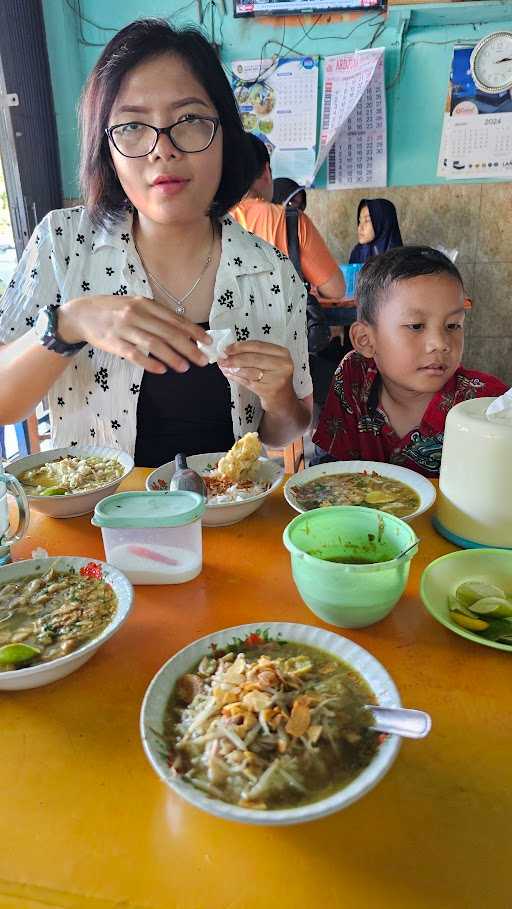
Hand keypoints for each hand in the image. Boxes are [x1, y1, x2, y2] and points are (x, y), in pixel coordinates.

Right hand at [58, 295, 210, 373]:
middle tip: (202, 360)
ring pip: (154, 344)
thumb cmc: (113, 310)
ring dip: (172, 356)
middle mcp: (137, 314)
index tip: (207, 342)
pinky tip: (161, 370)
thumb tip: (182, 330)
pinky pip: (134, 354)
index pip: (175, 319)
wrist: (81, 314)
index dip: (193, 331)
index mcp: (145, 304)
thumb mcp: (135, 305)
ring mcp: (124, 328)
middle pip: (168, 332)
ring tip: (185, 367)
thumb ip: (155, 315)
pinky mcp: (113, 342)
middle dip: (189, 347)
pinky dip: (149, 363)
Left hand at [218, 340, 294, 409]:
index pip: (258, 345)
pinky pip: (248, 382)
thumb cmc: (272, 377)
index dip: (240, 346)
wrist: (282, 399)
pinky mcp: (269, 390)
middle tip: (221, 359)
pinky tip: (228, 374)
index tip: (226, 348)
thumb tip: (228, 351)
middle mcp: (283, 365)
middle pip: (253, 358)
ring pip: (250, 371)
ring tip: (223, 366)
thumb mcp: (268, 362)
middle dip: (235, 358)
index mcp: (282, 353)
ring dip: (233, 368)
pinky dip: (236, 377)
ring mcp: (277, 378)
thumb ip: (252, 354)